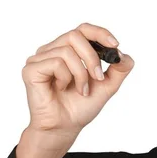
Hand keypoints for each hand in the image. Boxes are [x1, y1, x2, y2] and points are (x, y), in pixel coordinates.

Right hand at [21, 22, 133, 140]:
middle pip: (75, 35)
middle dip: (92, 58)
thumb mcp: (107, 86)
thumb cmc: (80, 108)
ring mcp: (40, 58)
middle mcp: (52, 50)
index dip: (100, 33)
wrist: (65, 127)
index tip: (115, 44)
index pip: (83, 30)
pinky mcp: (31, 69)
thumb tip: (125, 55)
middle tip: (99, 78)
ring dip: (80, 74)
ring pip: (67, 51)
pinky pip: (55, 63)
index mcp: (68, 50)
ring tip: (81, 90)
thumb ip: (119, 70)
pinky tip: (61, 89)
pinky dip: (65, 78)